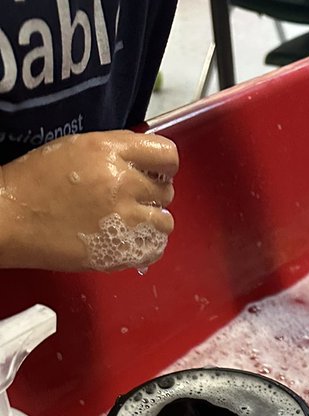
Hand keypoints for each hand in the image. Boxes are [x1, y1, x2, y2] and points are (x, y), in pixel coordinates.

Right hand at [0, 131, 178, 271]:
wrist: (12, 218)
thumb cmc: (36, 182)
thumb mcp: (76, 148)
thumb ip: (115, 152)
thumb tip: (144, 163)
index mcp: (109, 150)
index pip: (166, 155)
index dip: (163, 165)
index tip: (155, 172)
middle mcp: (123, 182)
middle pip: (167, 190)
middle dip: (153, 194)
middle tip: (130, 199)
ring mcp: (124, 218)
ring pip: (166, 221)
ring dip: (152, 222)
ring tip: (128, 222)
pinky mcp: (121, 249)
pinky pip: (156, 248)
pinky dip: (147, 245)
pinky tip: (126, 239)